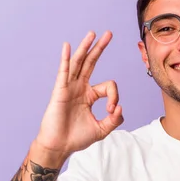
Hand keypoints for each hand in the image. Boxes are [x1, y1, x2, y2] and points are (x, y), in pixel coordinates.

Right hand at [34, 31, 123, 159]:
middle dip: (100, 48)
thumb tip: (120, 107)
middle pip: (91, 63)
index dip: (114, 96)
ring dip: (85, 48)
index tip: (112, 110)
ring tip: (92, 34)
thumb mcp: (102, 129)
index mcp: (90, 95)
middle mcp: (79, 88)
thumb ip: (114, 120)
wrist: (60, 146)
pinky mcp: (60, 91)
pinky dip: (66, 59)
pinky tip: (68, 47)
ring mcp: (69, 88)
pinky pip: (63, 72)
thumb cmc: (77, 138)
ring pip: (78, 63)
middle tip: (108, 34)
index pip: (109, 86)